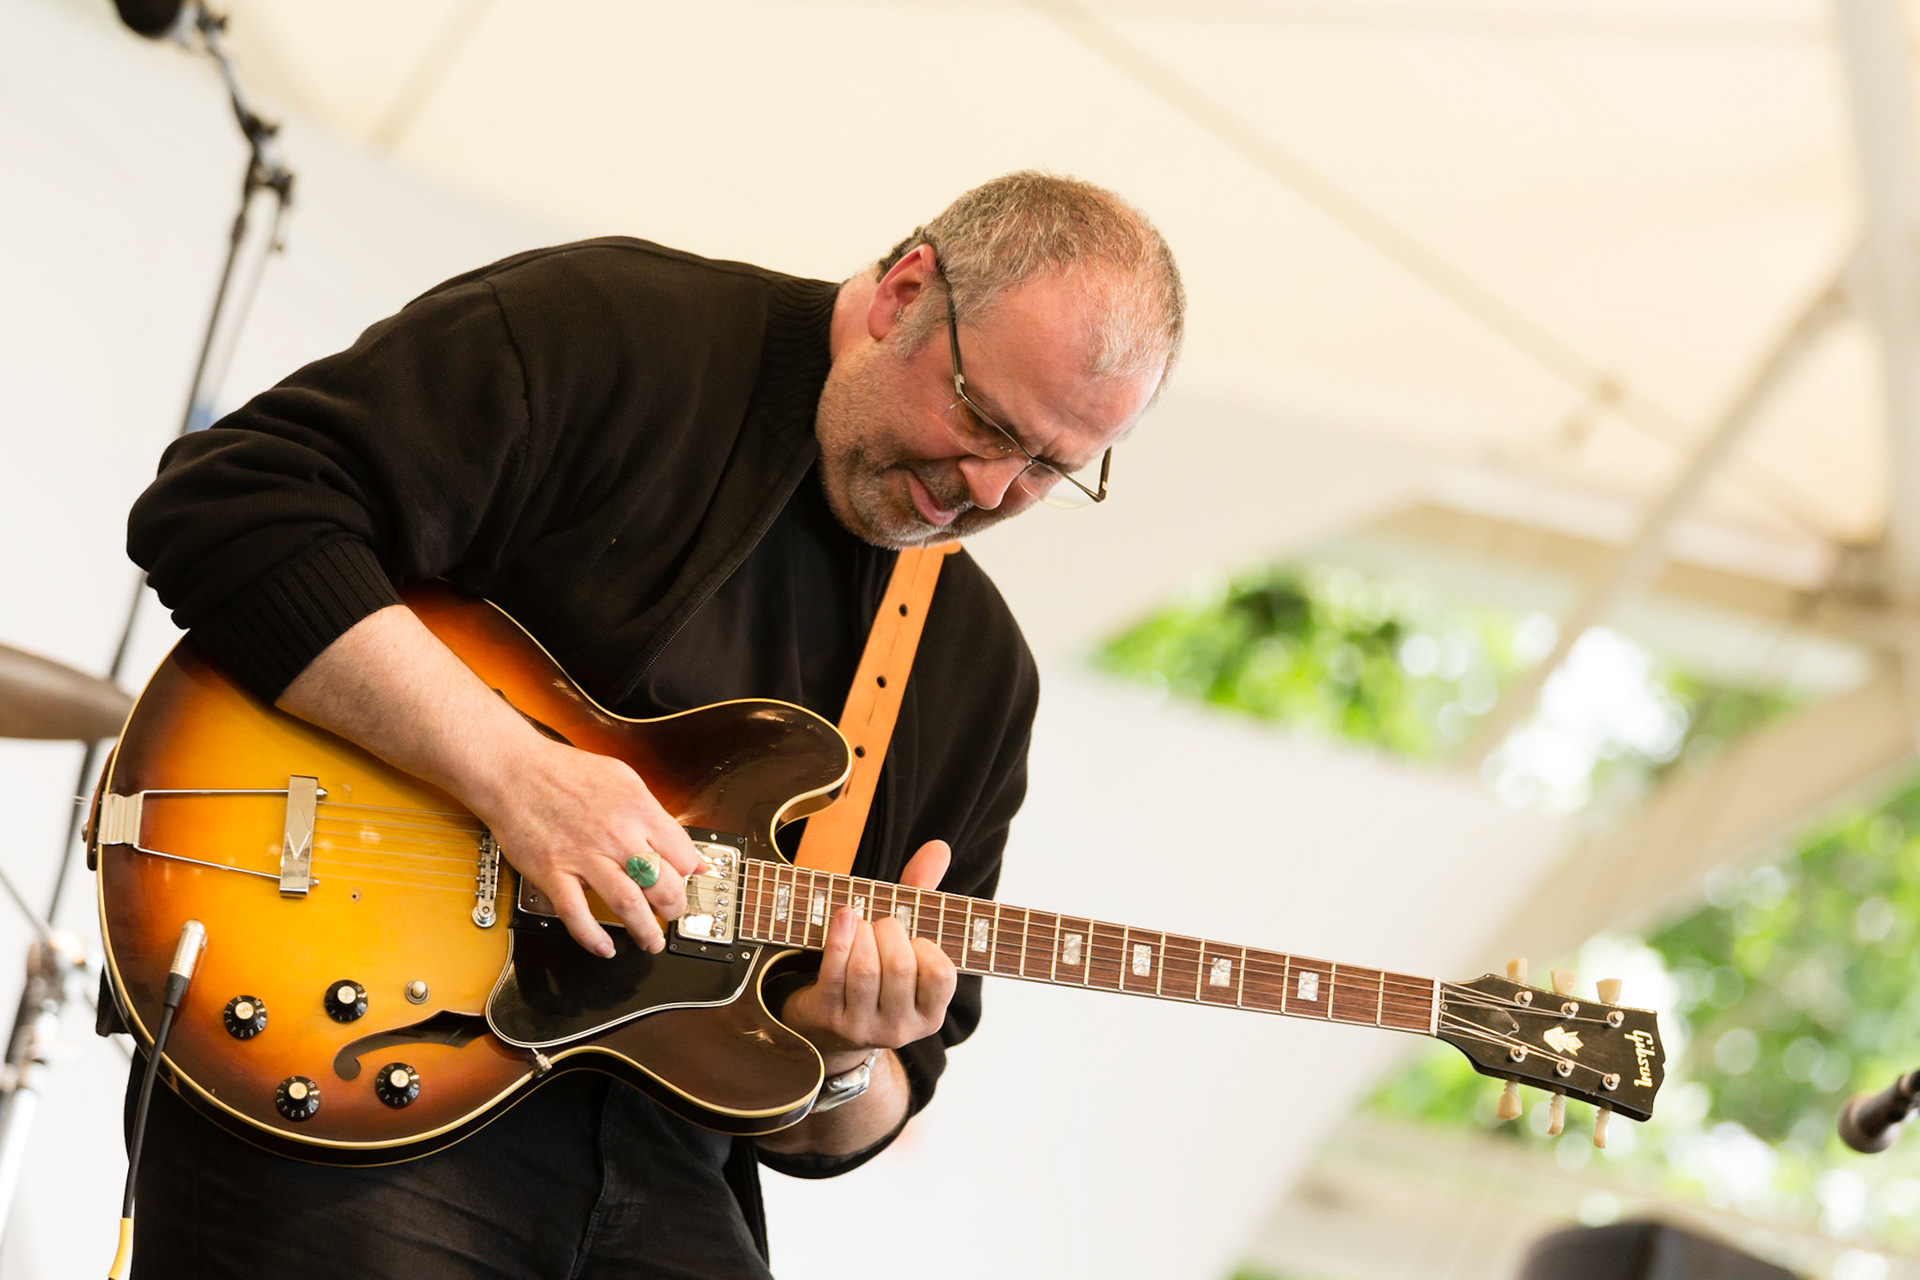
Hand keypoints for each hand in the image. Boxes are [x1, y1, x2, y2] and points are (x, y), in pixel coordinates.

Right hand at [474, 732, 704, 956]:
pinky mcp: (552, 872)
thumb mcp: (625, 780)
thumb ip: (658, 817)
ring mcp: (583, 856)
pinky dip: (593, 937)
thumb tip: (689, 853)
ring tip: (651, 941)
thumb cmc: (565, 772)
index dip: (688, 874)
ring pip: (628, 905)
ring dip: (645, 931)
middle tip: (672, 915)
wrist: (514, 771)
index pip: (682, 854)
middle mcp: (615, 834)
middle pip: (662, 885)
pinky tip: (605, 947)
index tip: (685, 882)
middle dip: (674, 909)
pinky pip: (577, 914)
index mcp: (638, 809)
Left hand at [778, 840, 957, 1070]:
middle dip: (889, 930)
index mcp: (930, 1014)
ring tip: (861, 924)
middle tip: (882, 923)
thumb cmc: (876, 973)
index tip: (913, 937)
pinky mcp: (828, 1019)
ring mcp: (862, 1028)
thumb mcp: (904, 942)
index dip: (926, 946)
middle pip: (900, 966)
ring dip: (862, 934)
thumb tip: (938, 847)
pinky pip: (834, 974)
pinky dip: (839, 939)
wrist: (827, 1027)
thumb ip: (922, 897)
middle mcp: (900, 1028)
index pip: (942, 975)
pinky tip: (843, 918)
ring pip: (865, 970)